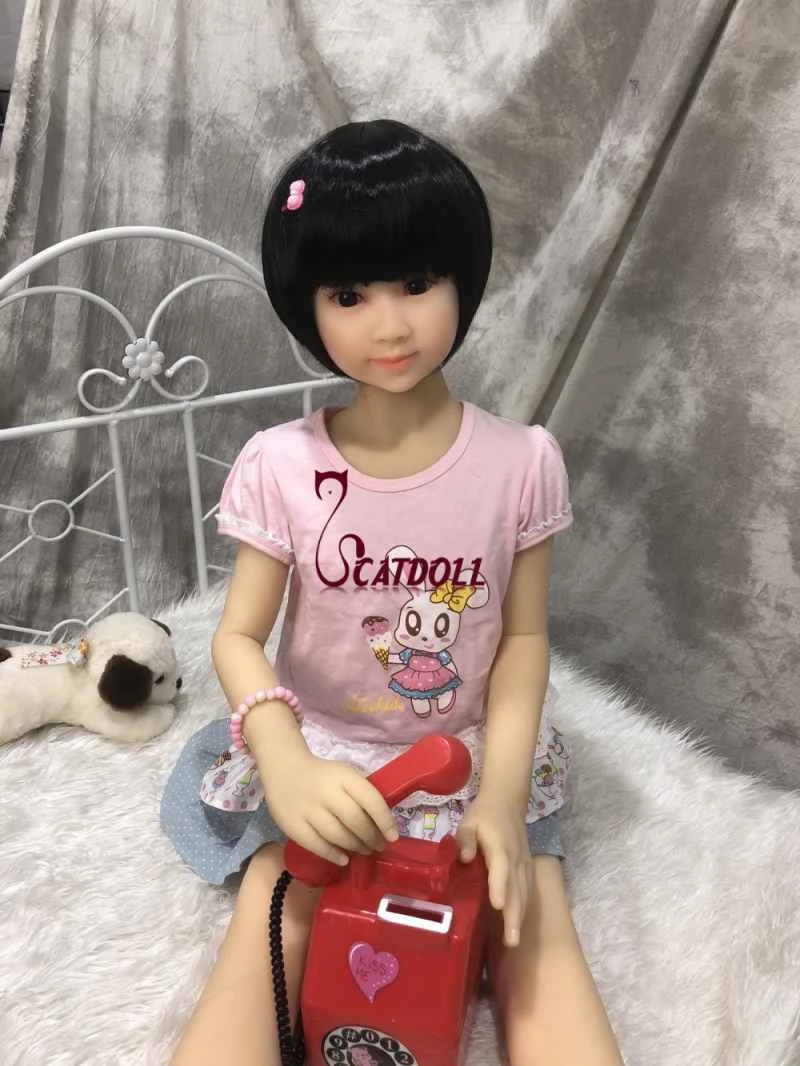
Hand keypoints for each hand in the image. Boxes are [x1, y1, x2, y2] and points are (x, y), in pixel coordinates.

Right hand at [263, 749, 398, 865]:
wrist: (284, 770)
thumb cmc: (323, 776)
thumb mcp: (345, 776)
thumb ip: (362, 795)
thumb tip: (383, 825)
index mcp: (344, 777)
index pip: (370, 799)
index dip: (385, 820)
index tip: (393, 836)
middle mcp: (326, 793)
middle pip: (355, 821)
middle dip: (371, 838)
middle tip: (378, 846)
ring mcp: (308, 810)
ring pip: (338, 836)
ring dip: (355, 847)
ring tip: (363, 850)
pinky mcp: (293, 826)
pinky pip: (317, 846)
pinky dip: (334, 855)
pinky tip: (344, 858)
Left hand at [456, 791, 530, 947]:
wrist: (507, 800)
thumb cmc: (484, 813)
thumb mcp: (468, 822)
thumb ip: (465, 840)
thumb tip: (466, 858)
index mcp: (500, 847)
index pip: (501, 870)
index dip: (500, 887)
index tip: (499, 907)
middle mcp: (515, 859)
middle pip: (516, 889)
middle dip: (514, 916)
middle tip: (511, 941)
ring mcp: (524, 863)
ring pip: (524, 893)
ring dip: (520, 916)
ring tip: (514, 939)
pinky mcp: (526, 866)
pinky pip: (527, 889)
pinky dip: (524, 907)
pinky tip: (519, 922)